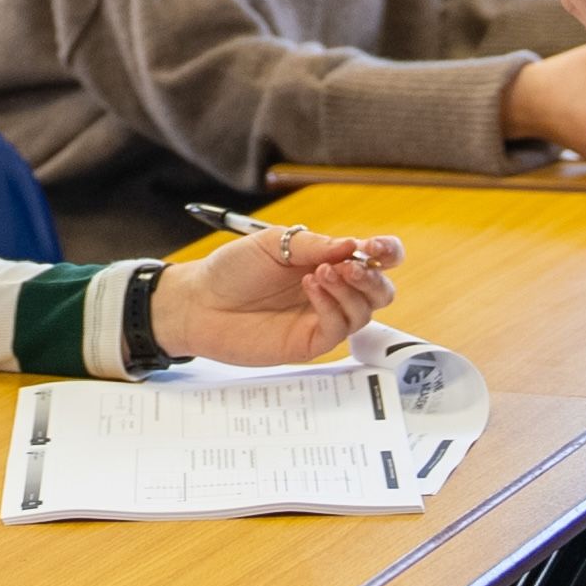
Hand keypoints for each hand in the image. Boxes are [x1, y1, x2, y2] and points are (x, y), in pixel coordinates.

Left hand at [151, 224, 404, 367]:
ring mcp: (322, 318)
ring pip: (364, 311)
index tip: (378, 248)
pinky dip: (332, 306)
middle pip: (379, 291)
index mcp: (326, 261)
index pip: (373, 258)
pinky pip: (338, 328)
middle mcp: (331, 291)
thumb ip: (314, 245)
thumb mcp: (273, 243)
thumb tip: (354, 244)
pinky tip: (312, 288)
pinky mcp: (310, 342)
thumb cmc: (233, 269)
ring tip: (320, 273)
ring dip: (351, 289)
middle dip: (373, 276)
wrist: (200, 301)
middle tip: (350, 263)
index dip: (386, 252)